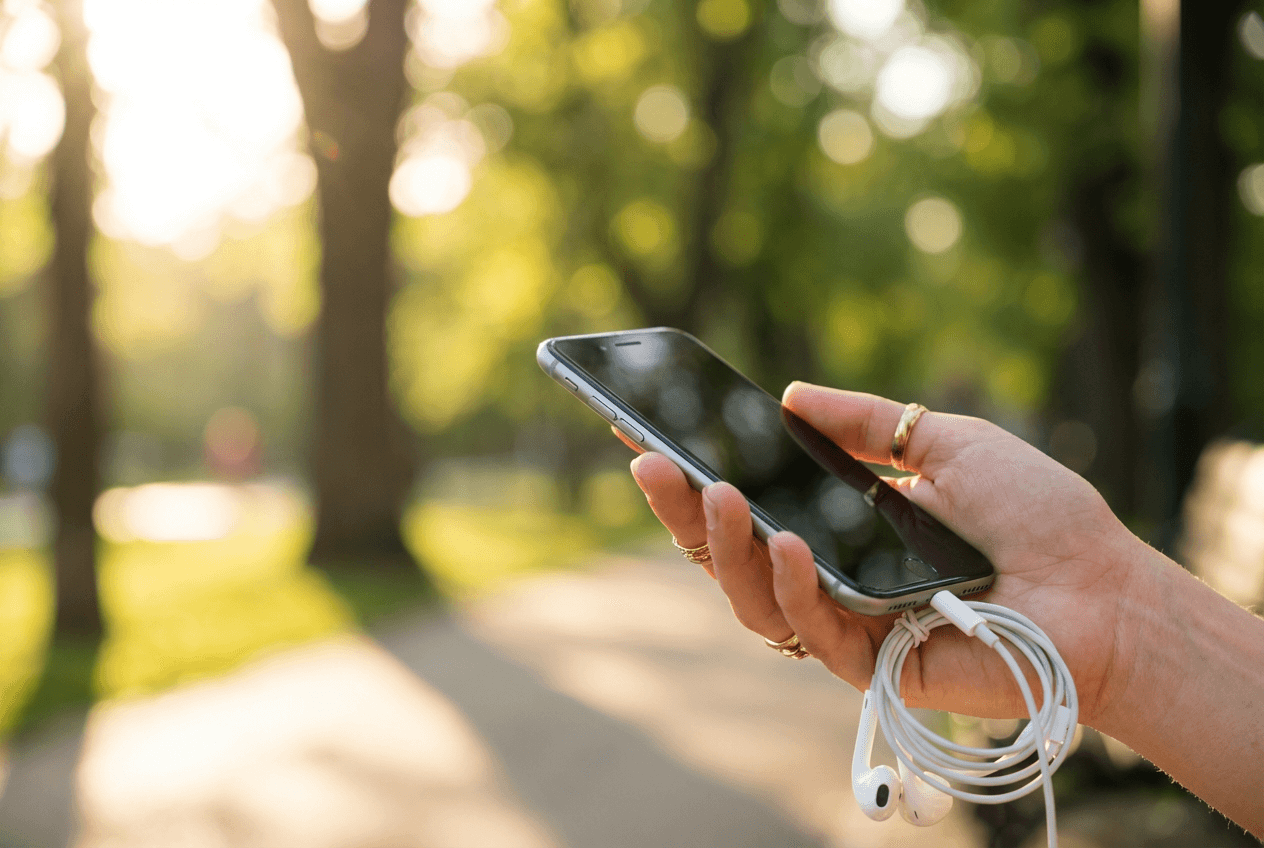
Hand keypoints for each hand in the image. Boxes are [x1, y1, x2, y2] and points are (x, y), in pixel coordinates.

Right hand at [626, 381, 1150, 724]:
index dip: (696, 475)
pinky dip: (794, 588)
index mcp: (839, 527)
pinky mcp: (872, 664)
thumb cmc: (1034, 515)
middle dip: (683, 513)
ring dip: (725, 549)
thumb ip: (867, 423)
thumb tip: (791, 395)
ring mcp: (847, 622)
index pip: (751, 504)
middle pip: (733, 555)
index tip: (647, 432)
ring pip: (753, 600)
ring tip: (716, 493)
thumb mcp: (943, 443)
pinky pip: (812, 631)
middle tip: (649, 461)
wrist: (1101, 588)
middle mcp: (830, 577)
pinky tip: (788, 544)